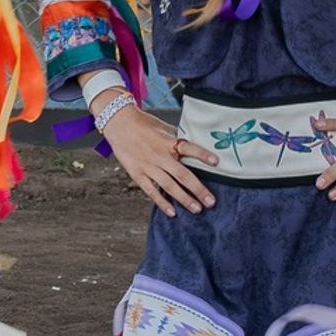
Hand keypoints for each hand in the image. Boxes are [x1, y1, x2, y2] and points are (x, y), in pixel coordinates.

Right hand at [102, 100, 216, 214]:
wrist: (119, 122)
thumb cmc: (144, 124)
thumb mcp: (164, 128)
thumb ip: (178, 140)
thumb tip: (196, 148)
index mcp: (168, 141)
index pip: (188, 148)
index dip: (202, 154)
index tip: (216, 162)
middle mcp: (159, 155)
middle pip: (182, 174)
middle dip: (198, 189)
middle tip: (211, 202)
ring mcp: (148, 165)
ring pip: (169, 185)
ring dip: (184, 199)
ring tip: (197, 209)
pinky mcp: (137, 173)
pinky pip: (151, 191)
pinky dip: (161, 202)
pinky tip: (172, 212)